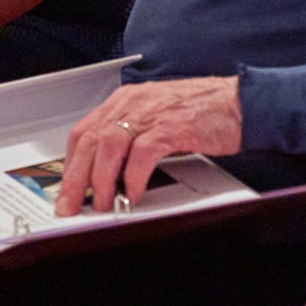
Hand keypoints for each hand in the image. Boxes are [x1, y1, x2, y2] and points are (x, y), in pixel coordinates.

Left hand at [55, 77, 241, 216]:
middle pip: (91, 140)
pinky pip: (143, 154)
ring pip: (110, 146)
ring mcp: (152, 113)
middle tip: (71, 205)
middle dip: (75, 177)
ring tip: (104, 203)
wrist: (240, 103)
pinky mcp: (172, 126)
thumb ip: (132, 138)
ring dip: (102, 180)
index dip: (71, 162)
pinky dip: (134, 177)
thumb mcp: (156, 118)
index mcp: (126, 101)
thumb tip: (109, 173)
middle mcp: (133, 103)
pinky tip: (134, 193)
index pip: (85, 131)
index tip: (66, 188)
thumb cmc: (202, 112)